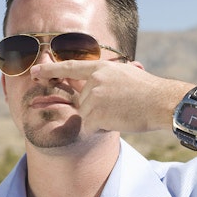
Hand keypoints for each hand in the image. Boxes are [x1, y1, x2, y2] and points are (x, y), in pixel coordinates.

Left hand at [30, 59, 189, 135]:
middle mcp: (94, 80)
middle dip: (97, 111)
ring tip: (122, 112)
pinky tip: (118, 121)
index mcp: (101, 68)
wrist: (162, 102)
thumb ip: (107, 78)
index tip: (34, 71)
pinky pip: (89, 127)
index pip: (70, 67)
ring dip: (102, 120)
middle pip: (82, 102)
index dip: (50, 69)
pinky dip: (101, 129)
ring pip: (87, 116)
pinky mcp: (95, 113)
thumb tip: (95, 84)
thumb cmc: (150, 92)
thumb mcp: (127, 74)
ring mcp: (94, 96)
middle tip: (120, 108)